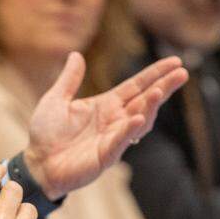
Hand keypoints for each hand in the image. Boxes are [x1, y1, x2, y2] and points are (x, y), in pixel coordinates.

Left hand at [23, 52, 187, 199]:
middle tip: (183, 73)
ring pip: (139, 120)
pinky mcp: (105, 156)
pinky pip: (121, 142)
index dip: (155, 74)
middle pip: (145, 100)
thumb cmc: (46, 135)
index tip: (175, 62)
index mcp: (106, 105)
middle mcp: (114, 120)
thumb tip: (76, 55)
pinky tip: (139, 119)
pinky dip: (130, 130)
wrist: (36, 163)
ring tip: (159, 91)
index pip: (136, 86)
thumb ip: (69, 79)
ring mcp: (113, 138)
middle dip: (164, 86)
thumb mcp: (56, 100)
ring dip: (150, 107)